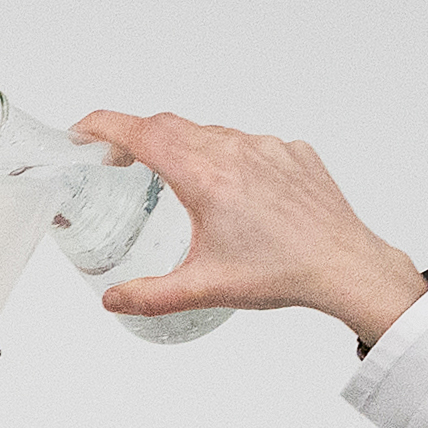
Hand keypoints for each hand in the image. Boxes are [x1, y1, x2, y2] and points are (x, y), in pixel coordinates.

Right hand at [68, 112, 427, 345]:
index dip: (104, 127)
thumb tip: (113, 300)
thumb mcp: (204, 288)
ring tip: (182, 185)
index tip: (83, 130)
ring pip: (212, 133)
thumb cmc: (282, 273)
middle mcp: (235, 150)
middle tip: (121, 161)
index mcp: (206, 177)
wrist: (345, 266)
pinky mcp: (293, 152)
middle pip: (171, 126)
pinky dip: (231, 159)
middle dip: (138, 138)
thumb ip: (150, 295)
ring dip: (187, 149)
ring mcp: (267, 146)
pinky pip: (250, 143)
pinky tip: (237, 195)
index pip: (141, 134)